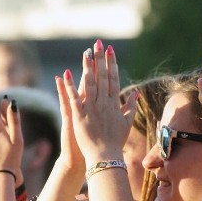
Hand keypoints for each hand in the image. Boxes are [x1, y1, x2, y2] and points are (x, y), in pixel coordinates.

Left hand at [60, 41, 135, 162]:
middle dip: (100, 59)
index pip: (113, 78)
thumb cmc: (116, 141)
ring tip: (86, 52)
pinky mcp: (79, 115)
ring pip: (89, 83)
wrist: (105, 156)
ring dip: (88, 66)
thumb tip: (136, 94)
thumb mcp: (126, 123)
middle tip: (98, 44)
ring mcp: (92, 108)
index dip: (112, 63)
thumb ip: (130, 107)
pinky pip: (74, 97)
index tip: (110, 50)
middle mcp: (104, 103)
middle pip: (102, 76)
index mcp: (114, 103)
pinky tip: (66, 73)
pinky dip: (69, 85)